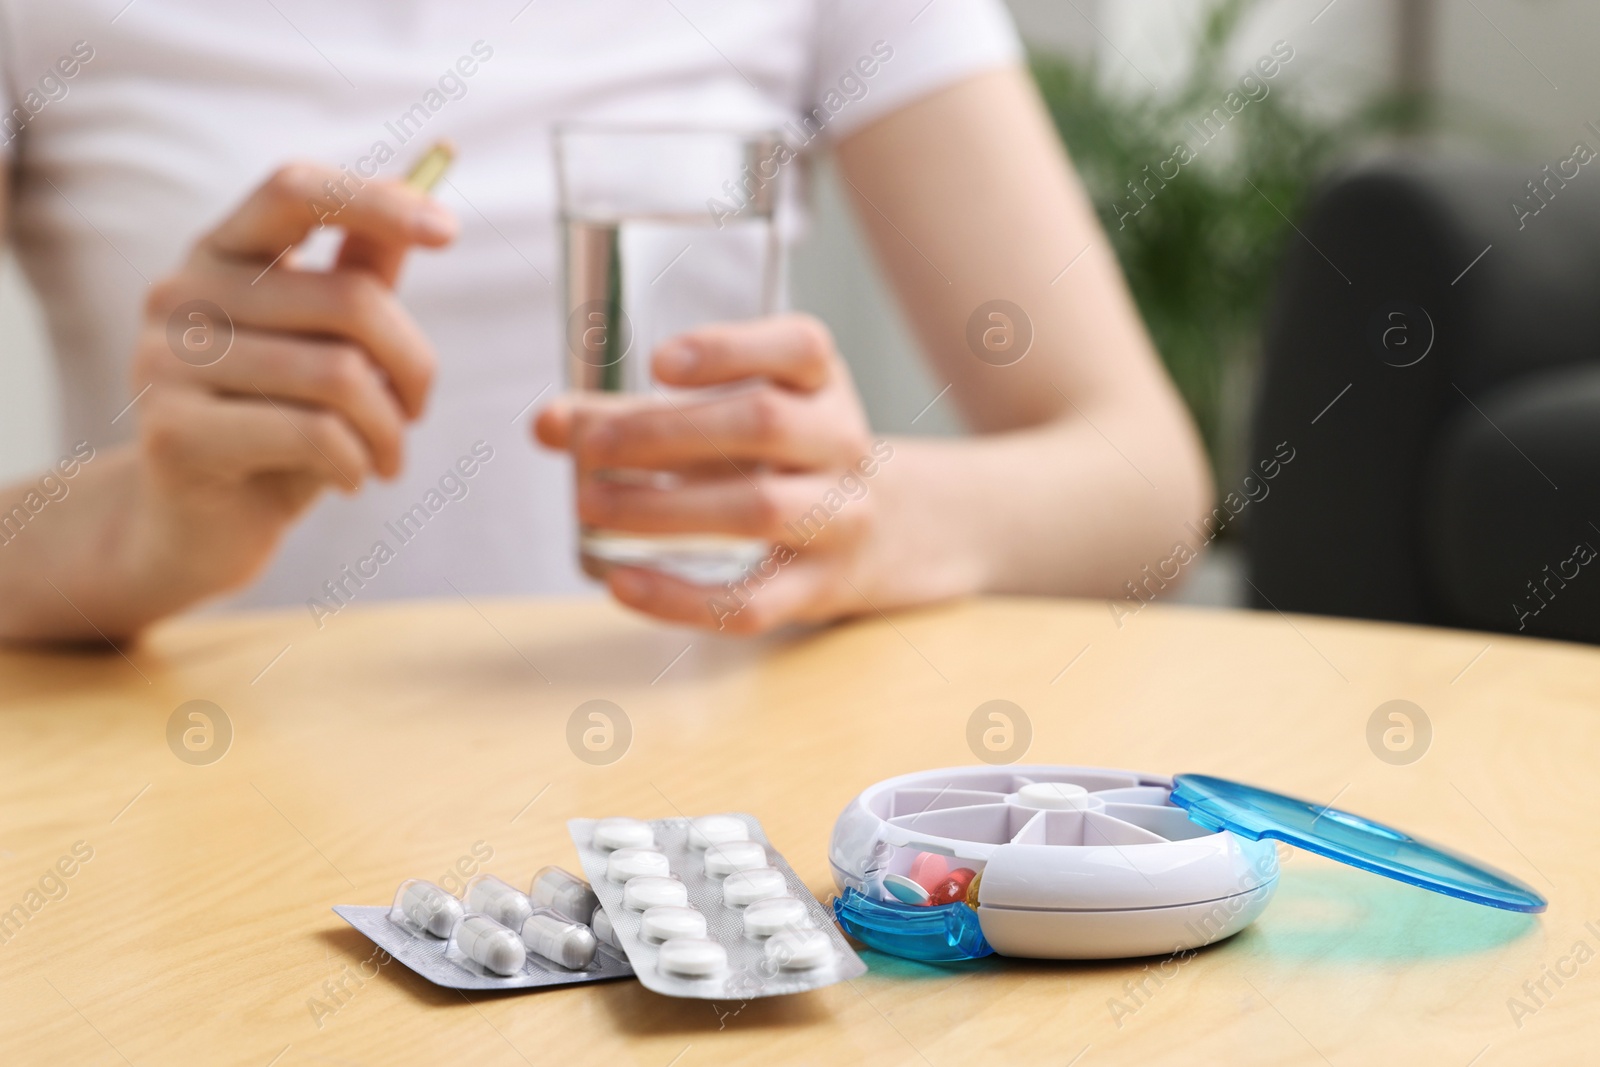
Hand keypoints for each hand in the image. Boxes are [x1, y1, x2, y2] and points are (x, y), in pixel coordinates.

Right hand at [126, 162, 453, 600]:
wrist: (200, 528)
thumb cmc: (277, 426)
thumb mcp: (326, 347)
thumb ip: (361, 275)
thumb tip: (422, 195)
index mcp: (222, 253)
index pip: (294, 191)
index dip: (374, 202)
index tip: (448, 232)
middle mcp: (181, 292)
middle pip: (349, 300)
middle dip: (413, 365)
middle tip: (417, 410)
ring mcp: (166, 360)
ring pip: (340, 376)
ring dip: (390, 429)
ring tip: (388, 456)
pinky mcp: (174, 431)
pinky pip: (314, 434)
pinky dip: (357, 462)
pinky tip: (352, 478)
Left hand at [536, 314, 891, 632]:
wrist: (872, 534)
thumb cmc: (775, 459)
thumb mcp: (726, 417)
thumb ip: (634, 414)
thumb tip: (548, 425)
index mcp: (820, 384)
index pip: (799, 347)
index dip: (730, 349)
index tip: (658, 363)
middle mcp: (841, 444)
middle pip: (764, 425)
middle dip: (666, 434)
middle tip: (591, 447)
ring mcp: (839, 518)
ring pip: (760, 509)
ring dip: (663, 509)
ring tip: (591, 505)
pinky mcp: (817, 587)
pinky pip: (751, 601)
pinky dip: (679, 597)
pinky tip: (622, 583)